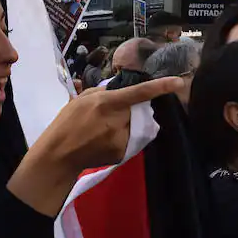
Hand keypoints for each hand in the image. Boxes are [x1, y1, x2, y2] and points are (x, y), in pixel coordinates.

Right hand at [28, 77, 181, 175]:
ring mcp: (121, 139)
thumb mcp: (80, 99)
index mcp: (106, 103)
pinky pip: (130, 140)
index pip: (138, 93)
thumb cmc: (66, 123)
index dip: (159, 87)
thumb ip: (103, 93)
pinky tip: (105, 141)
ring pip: (134, 126)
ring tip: (104, 130)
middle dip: (130, 110)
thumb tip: (120, 91)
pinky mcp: (122, 153)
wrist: (59, 154)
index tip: (178, 82)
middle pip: (137, 111)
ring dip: (126, 124)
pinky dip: (122, 138)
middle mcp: (117, 121)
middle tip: (110, 115)